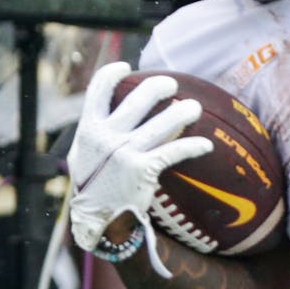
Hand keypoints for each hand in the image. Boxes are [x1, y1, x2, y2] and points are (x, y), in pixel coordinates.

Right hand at [66, 62, 212, 264]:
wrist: (99, 222)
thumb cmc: (94, 186)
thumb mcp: (84, 156)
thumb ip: (95, 132)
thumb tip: (108, 107)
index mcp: (88, 130)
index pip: (98, 90)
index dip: (112, 73)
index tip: (126, 66)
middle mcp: (106, 137)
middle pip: (140, 97)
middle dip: (160, 86)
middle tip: (172, 85)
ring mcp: (125, 152)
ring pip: (165, 121)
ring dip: (185, 111)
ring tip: (194, 108)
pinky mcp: (143, 169)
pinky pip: (176, 150)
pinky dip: (194, 146)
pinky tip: (206, 144)